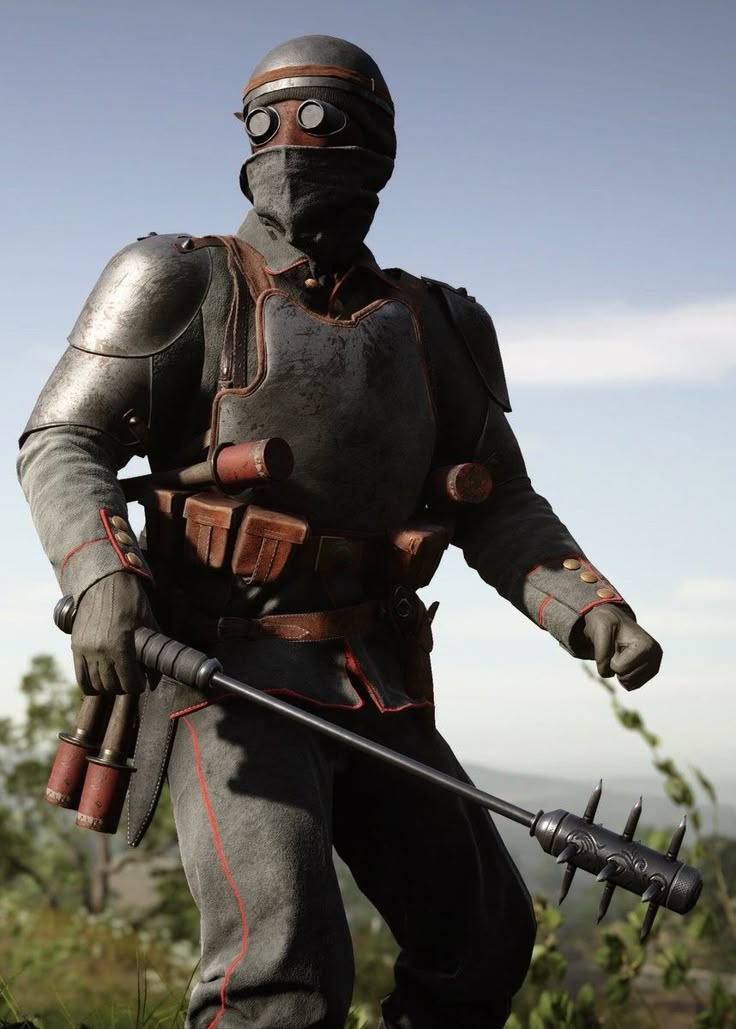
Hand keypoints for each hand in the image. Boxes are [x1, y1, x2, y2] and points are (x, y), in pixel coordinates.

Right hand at [72, 571, 157, 695]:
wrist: (105, 582)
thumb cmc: (132, 601)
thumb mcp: (149, 625)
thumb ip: (152, 653)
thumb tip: (155, 681)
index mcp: (120, 645)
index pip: (130, 683)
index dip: (138, 685)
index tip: (141, 682)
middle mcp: (100, 650)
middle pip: (113, 687)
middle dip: (124, 687)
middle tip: (131, 679)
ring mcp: (85, 649)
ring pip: (97, 685)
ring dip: (109, 687)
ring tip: (118, 679)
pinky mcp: (75, 647)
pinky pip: (81, 678)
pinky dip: (91, 685)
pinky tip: (101, 682)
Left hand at [582, 605, 661, 690]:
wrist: (616, 622)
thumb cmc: (609, 624)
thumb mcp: (601, 629)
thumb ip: (602, 654)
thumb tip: (608, 674)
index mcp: (647, 645)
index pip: (618, 667)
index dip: (609, 657)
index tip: (614, 643)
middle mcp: (656, 656)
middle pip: (624, 678)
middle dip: (615, 665)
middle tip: (618, 649)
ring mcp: (655, 665)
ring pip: (627, 684)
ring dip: (618, 670)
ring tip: (622, 654)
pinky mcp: (650, 672)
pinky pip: (631, 686)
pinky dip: (623, 676)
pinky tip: (625, 661)